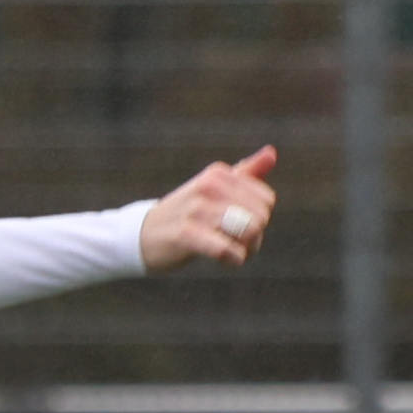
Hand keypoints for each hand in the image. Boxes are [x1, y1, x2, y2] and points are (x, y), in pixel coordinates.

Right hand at [140, 145, 276, 271]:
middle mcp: (208, 187)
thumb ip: (245, 172)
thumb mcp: (213, 189)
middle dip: (254, 237)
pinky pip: (227, 249)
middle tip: (236, 244)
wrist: (141, 236)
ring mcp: (196, 209)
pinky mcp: (186, 234)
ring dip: (245, 250)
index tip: (240, 227)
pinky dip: (233, 259)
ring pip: (248, 232)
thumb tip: (272, 152)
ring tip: (231, 253)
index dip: (259, 219)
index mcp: (218, 174)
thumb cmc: (185, 214)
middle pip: (260, 217)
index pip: (266, 200)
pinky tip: (225, 260)